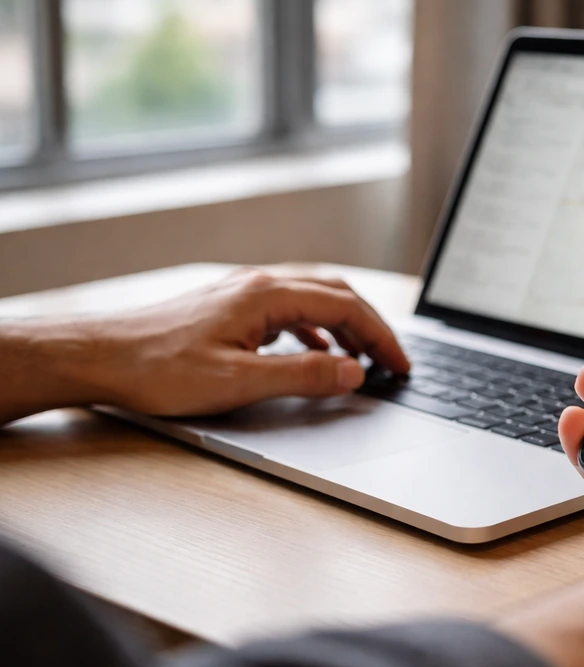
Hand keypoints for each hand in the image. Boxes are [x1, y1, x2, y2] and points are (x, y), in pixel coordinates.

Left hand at [62, 267, 408, 417]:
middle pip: (336, 295)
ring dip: (346, 326)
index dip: (380, 337)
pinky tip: (315, 353)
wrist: (101, 357)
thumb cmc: (159, 369)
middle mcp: (260, 285)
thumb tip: (353, 372)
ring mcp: (244, 294)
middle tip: (393, 361)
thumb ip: (303, 377)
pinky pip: (290, 311)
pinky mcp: (231, 308)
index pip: (346, 308)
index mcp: (268, 296)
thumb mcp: (239, 381)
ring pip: (314, 300)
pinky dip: (316, 331)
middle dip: (372, 327)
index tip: (400, 365)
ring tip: (364, 357)